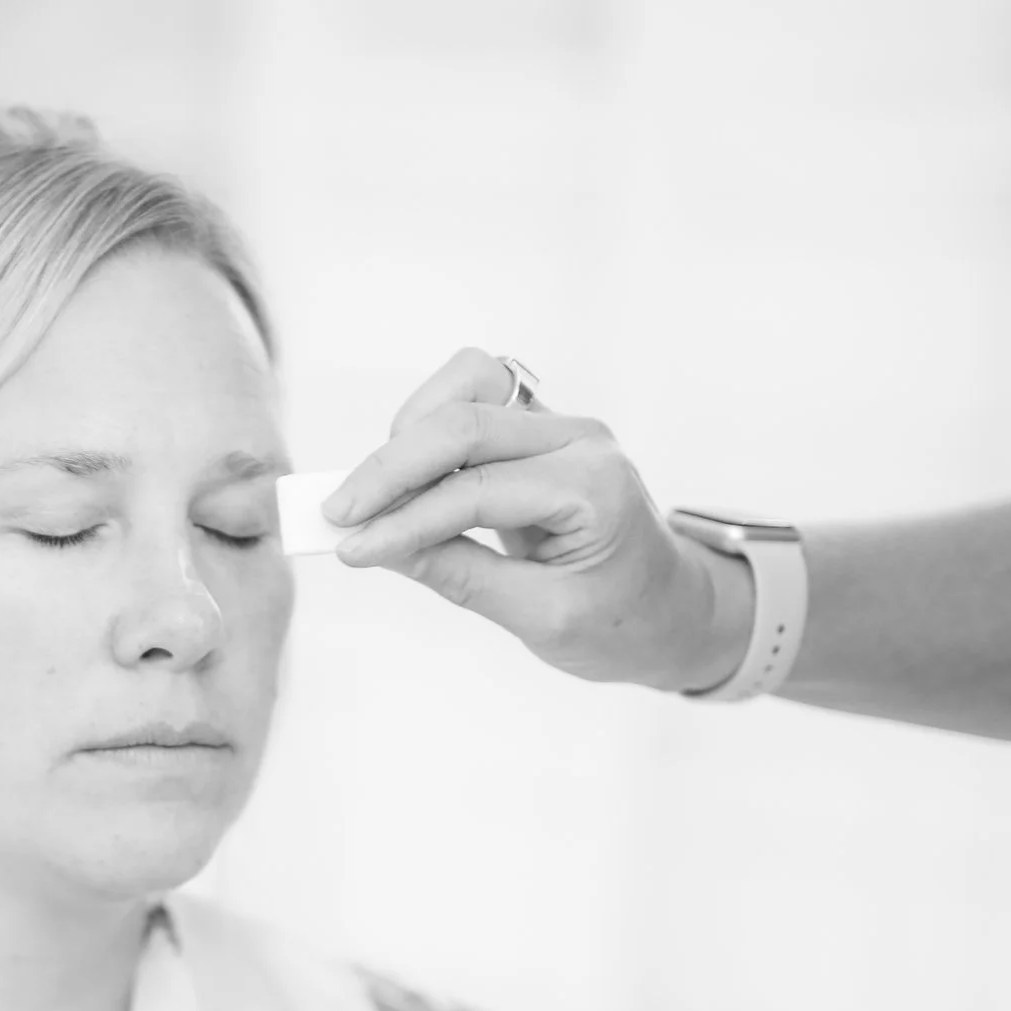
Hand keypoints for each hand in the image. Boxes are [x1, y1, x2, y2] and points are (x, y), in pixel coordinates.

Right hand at [322, 348, 751, 692]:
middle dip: (389, 467)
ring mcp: (560, 425)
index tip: (347, 549)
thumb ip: (457, 575)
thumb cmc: (619, 624)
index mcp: (593, 490)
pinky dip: (428, 427)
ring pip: (468, 386)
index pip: (476, 491)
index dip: (403, 520)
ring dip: (410, 433)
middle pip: (464, 421)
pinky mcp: (538, 427)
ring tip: (376, 493)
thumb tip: (375, 547)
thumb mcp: (539, 619)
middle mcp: (578, 439)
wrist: (674, 610)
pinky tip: (406, 476)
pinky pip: (473, 398)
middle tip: (336, 514)